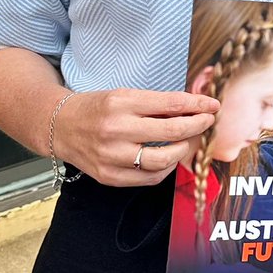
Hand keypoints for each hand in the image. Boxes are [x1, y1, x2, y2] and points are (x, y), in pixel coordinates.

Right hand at [54, 88, 217, 186]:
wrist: (60, 126)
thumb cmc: (96, 108)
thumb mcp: (124, 95)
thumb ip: (156, 104)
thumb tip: (192, 108)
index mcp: (122, 103)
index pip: (171, 104)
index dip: (198, 105)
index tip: (212, 105)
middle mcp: (116, 130)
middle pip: (172, 132)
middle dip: (197, 126)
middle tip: (207, 122)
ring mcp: (112, 156)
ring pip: (163, 160)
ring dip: (184, 150)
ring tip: (189, 141)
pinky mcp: (109, 176)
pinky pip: (148, 178)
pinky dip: (165, 169)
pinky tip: (170, 159)